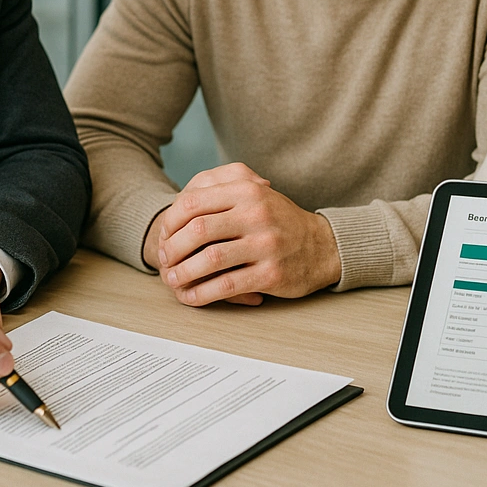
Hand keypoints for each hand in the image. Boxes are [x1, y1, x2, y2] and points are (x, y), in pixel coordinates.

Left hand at [147, 163, 341, 306]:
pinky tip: (192, 296)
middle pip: (197, 230)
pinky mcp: (271, 273)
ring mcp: (265, 244)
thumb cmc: (278, 220)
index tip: (163, 235)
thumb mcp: (254, 193)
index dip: (170, 221)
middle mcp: (256, 213)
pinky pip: (227, 285)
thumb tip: (177, 208)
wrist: (322, 245)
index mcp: (246, 190)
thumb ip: (220, 191)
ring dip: (183, 273)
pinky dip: (203, 293)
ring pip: (210, 259)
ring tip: (173, 280)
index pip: (193, 202)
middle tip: (164, 260)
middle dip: (172, 249)